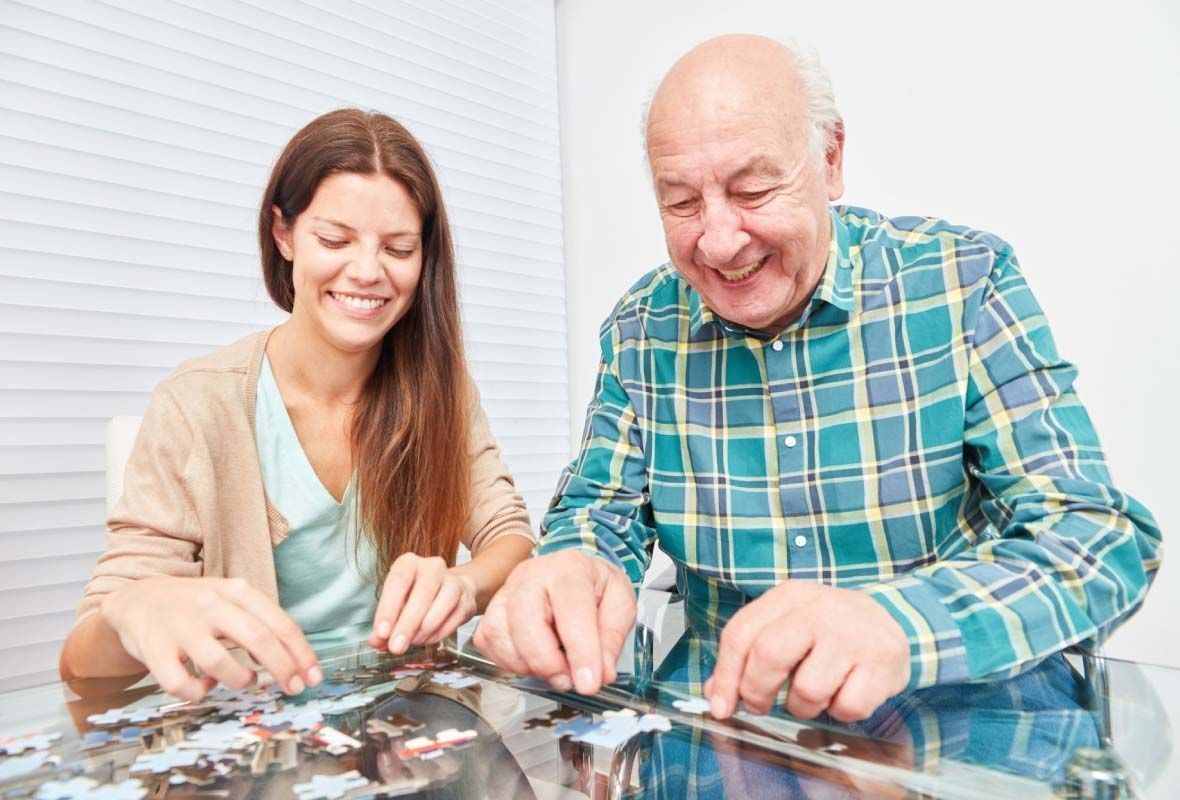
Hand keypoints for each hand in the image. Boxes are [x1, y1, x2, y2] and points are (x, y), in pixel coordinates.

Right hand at [100, 576, 320, 701]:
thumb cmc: (195, 606)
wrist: (137, 599)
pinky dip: (197, 691)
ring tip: (245, 680)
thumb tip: (296, 659)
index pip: (279, 624)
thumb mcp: (231, 600)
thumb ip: (261, 623)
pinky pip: (180, 683)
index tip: (313, 676)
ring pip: (220, 663)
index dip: (301, 653)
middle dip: (283, 669)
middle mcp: (210, 605)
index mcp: (236, 591)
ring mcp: (181, 626)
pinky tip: (203, 685)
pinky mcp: (154, 649)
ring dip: (240, 680)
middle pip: (258, 639)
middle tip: (294, 688)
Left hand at [369, 554, 477, 653]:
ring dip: (425, 629)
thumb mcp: (396, 605)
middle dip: (407, 624)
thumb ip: (384, 624)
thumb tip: (377, 641)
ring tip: (412, 643)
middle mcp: (432, 567)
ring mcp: (453, 581)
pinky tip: (427, 640)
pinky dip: (439, 633)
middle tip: (396, 647)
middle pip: (422, 594)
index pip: (398, 581)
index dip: (388, 608)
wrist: (450, 591)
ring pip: (442, 603)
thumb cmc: (415, 597)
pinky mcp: (467, 599)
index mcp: (409, 563)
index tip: (382, 633)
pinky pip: (454, 617)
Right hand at [473, 549, 635, 693]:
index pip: (572, 608)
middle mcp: (533, 575)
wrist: (577, 574)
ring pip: (499, 631)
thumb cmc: (597, 587)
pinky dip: (508, 661)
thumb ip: (613, 637)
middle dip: (545, 660)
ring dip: (526, 663)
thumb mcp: (622, 604)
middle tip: (568, 679)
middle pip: (524, 617)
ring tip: (554, 670)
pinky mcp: (493, 610)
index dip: (580, 650)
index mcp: (570, 568)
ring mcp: (508, 591)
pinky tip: (532, 662)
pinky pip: (487, 640)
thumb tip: (602, 673)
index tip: (589, 682)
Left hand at [704, 581, 909, 721]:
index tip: (721, 706)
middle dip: (755, 691)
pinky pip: (847, 707)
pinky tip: (845, 692)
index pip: (741, 633)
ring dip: (803, 707)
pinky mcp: (882, 661)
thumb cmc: (827, 629)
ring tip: (814, 693)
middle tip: (758, 706)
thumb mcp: (786, 628)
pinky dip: (840, 712)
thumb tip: (716, 697)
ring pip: (807, 690)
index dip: (725, 675)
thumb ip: (748, 658)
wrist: (891, 619)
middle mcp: (820, 608)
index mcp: (789, 596)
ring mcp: (853, 634)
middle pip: (769, 655)